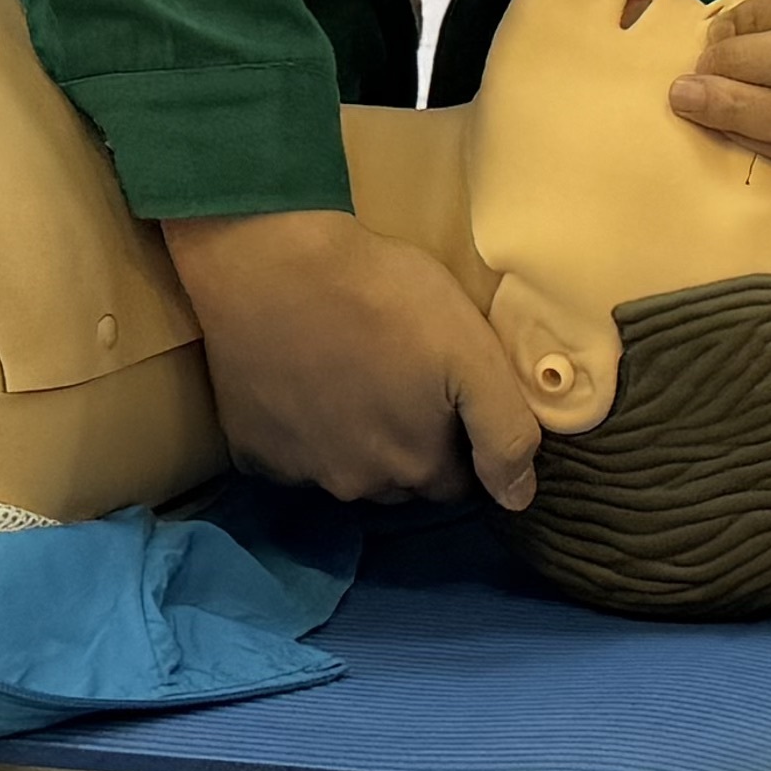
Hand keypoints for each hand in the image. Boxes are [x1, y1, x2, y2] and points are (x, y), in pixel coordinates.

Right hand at [156, 208, 538, 508]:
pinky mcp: (253, 452)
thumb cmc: (378, 295)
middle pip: (402, 479)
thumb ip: (504, 429)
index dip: (459, 437)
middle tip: (399, 376)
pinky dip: (304, 430)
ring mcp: (301, 473)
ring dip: (358, 438)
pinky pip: (294, 455)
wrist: (262, 271)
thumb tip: (518, 499)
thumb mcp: (469, 348)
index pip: (458, 480)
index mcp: (417, 466)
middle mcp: (360, 486)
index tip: (446, 392)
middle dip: (410, 442)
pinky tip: (304, 380)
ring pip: (349, 470)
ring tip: (352, 373)